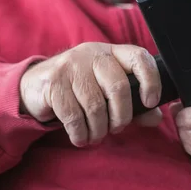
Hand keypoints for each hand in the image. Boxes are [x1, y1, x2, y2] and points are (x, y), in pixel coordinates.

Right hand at [19, 43, 162, 146]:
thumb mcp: (107, 91)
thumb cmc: (79, 89)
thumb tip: (156, 118)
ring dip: (98, 130)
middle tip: (115, 129)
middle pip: (118, 87)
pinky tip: (80, 137)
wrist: (35, 85)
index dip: (150, 80)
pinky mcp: (54, 82)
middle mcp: (92, 54)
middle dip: (120, 117)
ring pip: (96, 106)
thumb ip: (134, 104)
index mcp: (111, 53)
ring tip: (96, 135)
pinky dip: (80, 133)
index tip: (150, 102)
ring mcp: (71, 66)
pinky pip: (74, 116)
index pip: (138, 57)